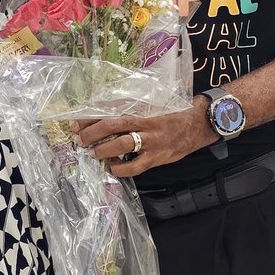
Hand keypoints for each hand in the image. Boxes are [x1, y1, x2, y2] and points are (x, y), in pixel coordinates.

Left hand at [75, 97, 214, 177]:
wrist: (197, 125)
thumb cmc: (172, 114)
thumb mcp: (152, 106)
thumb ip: (132, 108)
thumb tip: (103, 112)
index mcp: (142, 108)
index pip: (112, 109)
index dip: (93, 116)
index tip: (77, 121)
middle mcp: (145, 123)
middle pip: (114, 124)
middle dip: (93, 132)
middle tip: (80, 138)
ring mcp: (151, 141)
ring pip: (123, 144)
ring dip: (104, 149)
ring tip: (93, 153)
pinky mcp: (157, 158)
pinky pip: (135, 166)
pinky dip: (121, 169)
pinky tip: (113, 168)